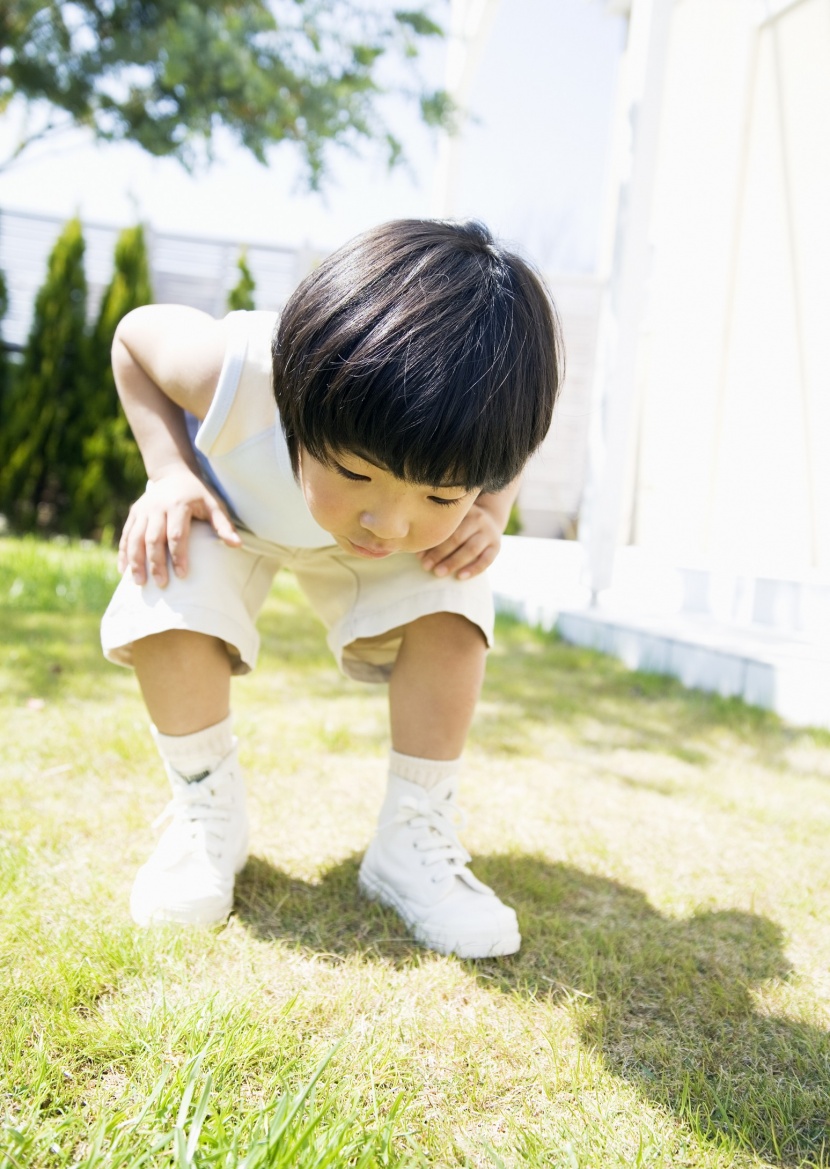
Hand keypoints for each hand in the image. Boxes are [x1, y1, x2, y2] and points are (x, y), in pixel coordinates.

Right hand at [118, 468, 240, 587]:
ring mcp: (143, 510)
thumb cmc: (198, 494)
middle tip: (161, 584)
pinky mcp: (133, 513)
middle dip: (156, 563)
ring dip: (136, 561)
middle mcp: (157, 507)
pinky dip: (124, 553)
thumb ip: (223, 524)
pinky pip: (125, 535)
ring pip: (134, 538)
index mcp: (178, 505)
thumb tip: (237, 545)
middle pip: (153, 539)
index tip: (182, 575)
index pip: (176, 534)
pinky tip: (123, 570)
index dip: (179, 556)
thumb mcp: (214, 504)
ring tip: (139, 582)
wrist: (174, 473)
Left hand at [417, 503, 501, 580]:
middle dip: (440, 553)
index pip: (446, 527)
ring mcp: (489, 533)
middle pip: (457, 538)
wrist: (489, 519)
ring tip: (438, 573)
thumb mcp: (452, 519)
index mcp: (463, 510)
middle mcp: (478, 519)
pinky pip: (486, 560)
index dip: (432, 542)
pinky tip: (460, 576)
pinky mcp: (496, 547)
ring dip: (453, 562)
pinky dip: (473, 569)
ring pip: (471, 549)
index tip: (419, 555)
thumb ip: (436, 530)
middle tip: (426, 566)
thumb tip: (415, 551)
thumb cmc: (460, 523)